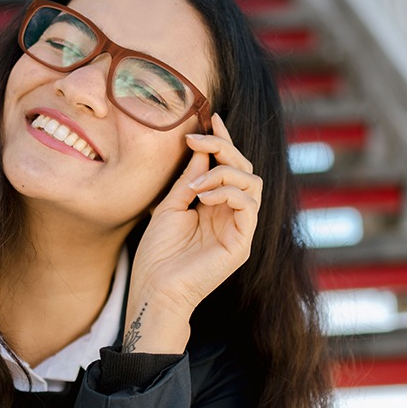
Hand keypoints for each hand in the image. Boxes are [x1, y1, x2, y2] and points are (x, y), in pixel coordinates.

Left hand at [128, 114, 262, 324]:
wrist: (154, 289)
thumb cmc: (157, 254)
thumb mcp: (169, 206)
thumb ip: (189, 179)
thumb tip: (201, 149)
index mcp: (214, 205)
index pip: (228, 166)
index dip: (223, 141)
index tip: (210, 118)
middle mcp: (230, 215)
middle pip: (244, 168)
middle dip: (223, 148)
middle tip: (197, 141)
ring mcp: (239, 229)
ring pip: (252, 182)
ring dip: (223, 171)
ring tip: (195, 185)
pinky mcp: (242, 243)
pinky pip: (249, 205)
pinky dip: (228, 192)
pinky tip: (203, 198)